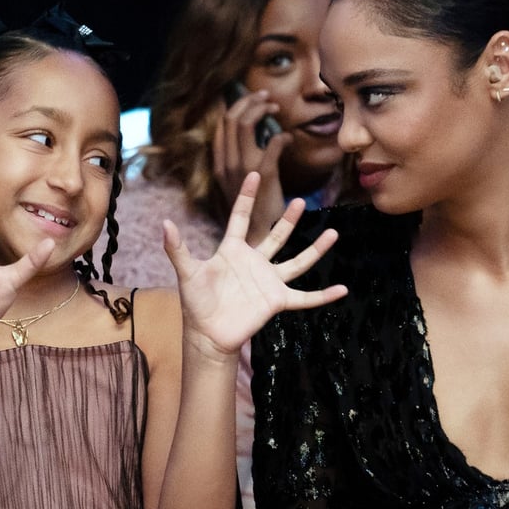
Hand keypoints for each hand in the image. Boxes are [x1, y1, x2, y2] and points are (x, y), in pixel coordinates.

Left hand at [164, 171, 345, 357]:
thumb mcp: (187, 273)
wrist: (207, 334)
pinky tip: (343, 290)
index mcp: (233, 251)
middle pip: (277, 236)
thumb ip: (177, 249)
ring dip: (316, 249)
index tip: (255, 173)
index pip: (241, 219)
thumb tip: (165, 223)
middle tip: (301, 200)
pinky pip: (305, 298)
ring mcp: (269, 282)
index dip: (247, 197)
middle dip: (289, 219)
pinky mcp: (277, 301)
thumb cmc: (196, 304)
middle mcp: (255, 263)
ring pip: (297, 262)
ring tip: (334, 233)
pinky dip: (324, 296)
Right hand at [213, 90, 291, 239]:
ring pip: (246, 123)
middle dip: (250, 101)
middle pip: (232, 117)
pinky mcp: (264, 174)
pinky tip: (288, 141)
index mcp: (219, 164)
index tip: (254, 100)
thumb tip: (254, 135)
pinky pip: (273, 142)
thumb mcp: (237, 183)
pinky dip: (283, 137)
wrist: (258, 236)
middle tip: (267, 97)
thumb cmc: (252, 210)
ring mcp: (244, 168)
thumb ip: (239, 158)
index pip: (223, 123)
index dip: (238, 105)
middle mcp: (227, 163)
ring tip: (276, 108)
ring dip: (262, 109)